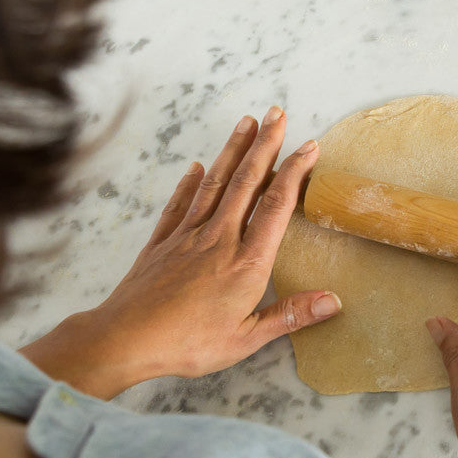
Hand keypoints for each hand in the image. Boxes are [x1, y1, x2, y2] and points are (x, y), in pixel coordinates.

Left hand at [21, 106, 337, 397]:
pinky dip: (189, 183)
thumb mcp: (247, 338)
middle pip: (246, 182)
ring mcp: (187, 236)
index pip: (277, 206)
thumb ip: (290, 315)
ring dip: (232, 150)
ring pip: (214, 183)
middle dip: (264, 145)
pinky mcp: (161, 243)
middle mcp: (219, 239)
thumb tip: (333, 301)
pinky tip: (195, 167)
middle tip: (277, 113)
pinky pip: (179, 204)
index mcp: (246, 262)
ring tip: (246, 122)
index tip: (309, 147)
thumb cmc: (188, 344)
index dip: (294, 172)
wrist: (124, 339)